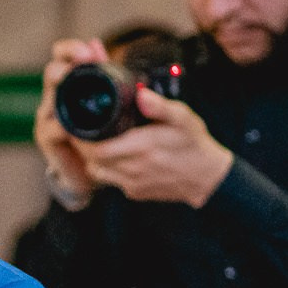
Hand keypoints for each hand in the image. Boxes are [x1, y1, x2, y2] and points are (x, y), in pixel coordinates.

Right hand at [35, 37, 106, 206]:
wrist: (87, 170)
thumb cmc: (96, 133)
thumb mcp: (101, 100)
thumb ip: (98, 71)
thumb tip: (95, 42)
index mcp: (68, 83)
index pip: (61, 55)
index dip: (71, 49)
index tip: (88, 51)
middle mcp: (54, 96)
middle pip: (52, 71)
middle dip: (66, 63)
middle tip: (84, 59)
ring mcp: (47, 117)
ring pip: (51, 97)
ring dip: (60, 86)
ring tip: (68, 78)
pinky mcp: (45, 137)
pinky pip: (54, 128)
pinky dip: (63, 125)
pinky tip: (71, 124)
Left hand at [84, 87, 234, 207]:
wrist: (207, 177)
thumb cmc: (194, 144)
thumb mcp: (182, 118)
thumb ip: (160, 106)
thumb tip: (141, 95)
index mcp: (142, 147)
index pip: (96, 148)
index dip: (83, 138)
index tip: (80, 124)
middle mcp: (134, 168)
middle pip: (92, 160)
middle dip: (84, 146)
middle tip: (84, 130)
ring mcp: (132, 183)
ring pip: (97, 172)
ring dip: (93, 158)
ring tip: (99, 142)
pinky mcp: (135, 192)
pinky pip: (111, 181)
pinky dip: (108, 168)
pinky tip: (116, 155)